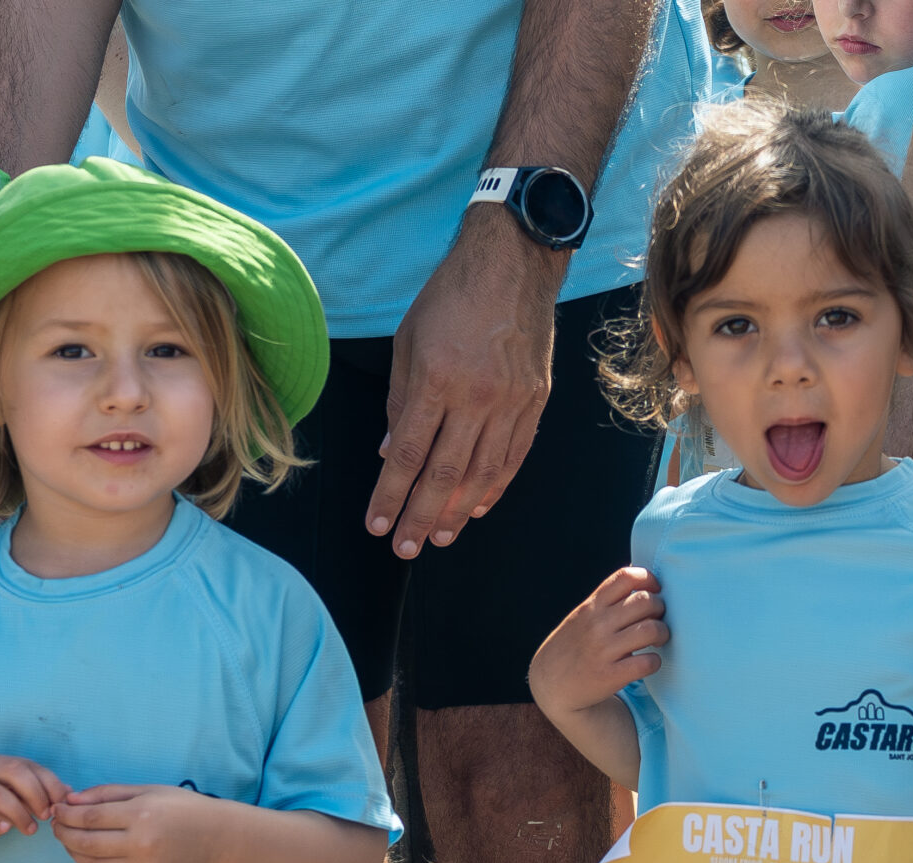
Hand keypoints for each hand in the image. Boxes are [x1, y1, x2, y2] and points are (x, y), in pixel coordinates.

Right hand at [0, 754, 68, 862]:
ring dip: (17, 811)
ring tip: (30, 829)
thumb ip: (35, 797)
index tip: (61, 804)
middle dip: (35, 794)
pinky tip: (3, 830)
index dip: (48, 783)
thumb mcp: (13, 807)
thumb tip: (68, 792)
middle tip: (46, 816)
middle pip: (11, 771)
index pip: (26, 764)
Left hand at [50, 784, 223, 862]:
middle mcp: (140, 845)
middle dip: (64, 834)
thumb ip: (106, 794)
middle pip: (86, 843)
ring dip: (73, 852)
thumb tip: (71, 802)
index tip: (57, 809)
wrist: (214, 837)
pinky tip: (88, 856)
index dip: (66, 814)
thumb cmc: (180, 807)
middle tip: (57, 825)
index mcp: (140, 816)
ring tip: (70, 840)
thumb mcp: (145, 790)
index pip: (89, 818)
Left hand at [368, 217, 559, 557]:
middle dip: (420, 517)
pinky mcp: (535, 402)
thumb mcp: (409, 340)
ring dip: (457, 512)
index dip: (391, 495)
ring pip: (482, 474)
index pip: (409, 455)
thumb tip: (393, 454)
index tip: (377, 524)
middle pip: (444, 475)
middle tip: (404, 549)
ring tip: (438, 537)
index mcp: (437, 379)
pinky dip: (494, 487)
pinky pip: (513, 456)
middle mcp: (476, 397)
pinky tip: (477, 508)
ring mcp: (511, 402)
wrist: (514, 262)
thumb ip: (400, 401)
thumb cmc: (451, 295)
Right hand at [530, 566, 665, 711]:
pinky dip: (654, 662)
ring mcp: (603, 650)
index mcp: (592, 606)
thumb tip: (640, 577)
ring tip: (658, 640)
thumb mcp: (582, 617)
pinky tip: (648, 663)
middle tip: (658, 620)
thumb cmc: (572, 647)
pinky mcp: (610, 676)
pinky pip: (647, 662)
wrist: (549, 685)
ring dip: (662, 633)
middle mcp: (597, 625)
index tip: (654, 591)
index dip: (648, 579)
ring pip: (651, 630)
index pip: (626, 577)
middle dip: (660, 609)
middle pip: (645, 601)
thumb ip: (606, 600)